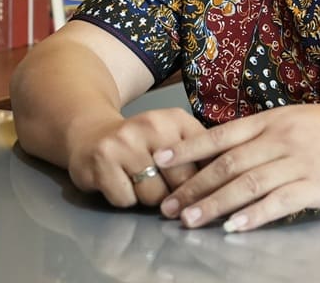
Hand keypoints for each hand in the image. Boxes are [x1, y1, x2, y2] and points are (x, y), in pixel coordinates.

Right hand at [65, 107, 209, 208]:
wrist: (90, 134)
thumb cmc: (140, 143)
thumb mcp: (173, 136)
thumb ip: (200, 154)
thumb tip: (229, 181)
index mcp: (176, 119)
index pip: (206, 159)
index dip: (208, 183)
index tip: (208, 194)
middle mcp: (152, 125)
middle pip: (183, 182)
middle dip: (177, 195)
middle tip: (167, 190)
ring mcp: (125, 142)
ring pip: (154, 195)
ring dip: (149, 199)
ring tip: (140, 182)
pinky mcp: (102, 161)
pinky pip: (126, 199)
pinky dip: (125, 199)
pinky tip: (120, 183)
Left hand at [153, 101, 319, 231]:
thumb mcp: (298, 119)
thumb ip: (266, 134)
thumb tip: (230, 151)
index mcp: (272, 120)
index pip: (221, 134)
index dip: (189, 148)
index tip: (161, 158)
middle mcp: (280, 138)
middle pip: (227, 163)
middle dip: (193, 185)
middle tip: (167, 205)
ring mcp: (298, 161)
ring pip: (246, 183)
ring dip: (214, 203)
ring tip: (189, 220)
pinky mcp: (316, 184)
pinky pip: (278, 201)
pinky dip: (254, 215)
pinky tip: (234, 227)